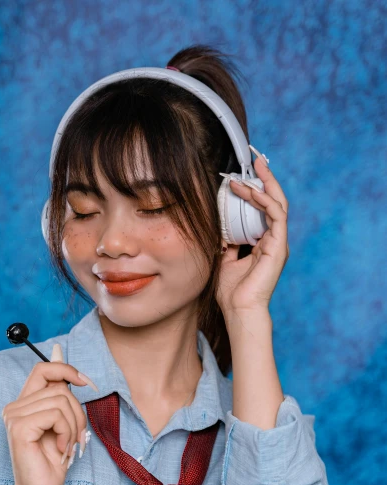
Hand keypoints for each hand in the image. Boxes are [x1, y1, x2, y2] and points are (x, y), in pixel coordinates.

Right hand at [1, 344, 92, 484]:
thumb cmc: (51, 463)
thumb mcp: (62, 425)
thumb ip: (63, 402)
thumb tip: (77, 376)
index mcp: (24, 403)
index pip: (43, 369)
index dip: (66, 369)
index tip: (85, 382)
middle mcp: (15, 407)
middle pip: (59, 388)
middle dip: (78, 412)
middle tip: (77, 437)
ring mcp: (14, 416)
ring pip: (61, 400)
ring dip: (74, 425)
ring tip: (68, 445)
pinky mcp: (20, 428)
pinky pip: (56, 415)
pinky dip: (66, 432)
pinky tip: (60, 448)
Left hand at [216, 153, 289, 317]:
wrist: (239, 310)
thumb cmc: (232, 292)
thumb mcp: (224, 261)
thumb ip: (227, 244)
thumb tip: (220, 229)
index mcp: (263, 243)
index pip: (262, 209)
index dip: (255, 190)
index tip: (243, 175)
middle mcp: (273, 240)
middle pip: (274, 201)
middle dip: (266, 179)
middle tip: (256, 160)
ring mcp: (278, 243)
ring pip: (277, 204)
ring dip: (263, 186)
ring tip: (250, 172)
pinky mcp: (278, 246)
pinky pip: (275, 215)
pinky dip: (264, 201)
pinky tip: (251, 192)